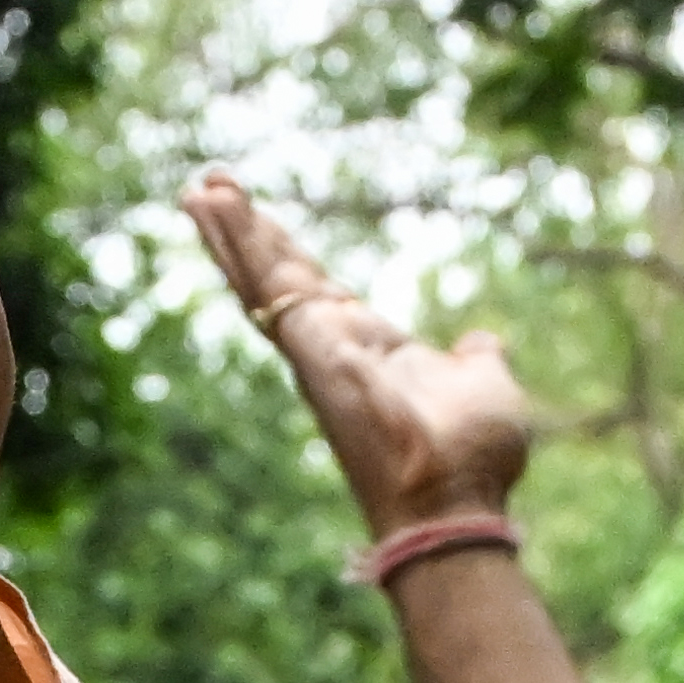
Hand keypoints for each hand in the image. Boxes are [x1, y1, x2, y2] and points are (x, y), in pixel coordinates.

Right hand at [183, 172, 532, 537]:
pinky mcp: (304, 340)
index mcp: (369, 349)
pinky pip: (262, 279)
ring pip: (258, 275)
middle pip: (277, 278)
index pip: (318, 293)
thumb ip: (477, 362)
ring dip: (228, 229)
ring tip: (198, 185)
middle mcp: (330, 346)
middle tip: (212, 184)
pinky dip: (235, 238)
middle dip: (245, 234)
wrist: (454, 498)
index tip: (264, 223)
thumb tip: (483, 344)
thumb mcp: (485, 387)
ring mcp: (311, 344)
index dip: (290, 257)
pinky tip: (209, 199)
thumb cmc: (473, 458)